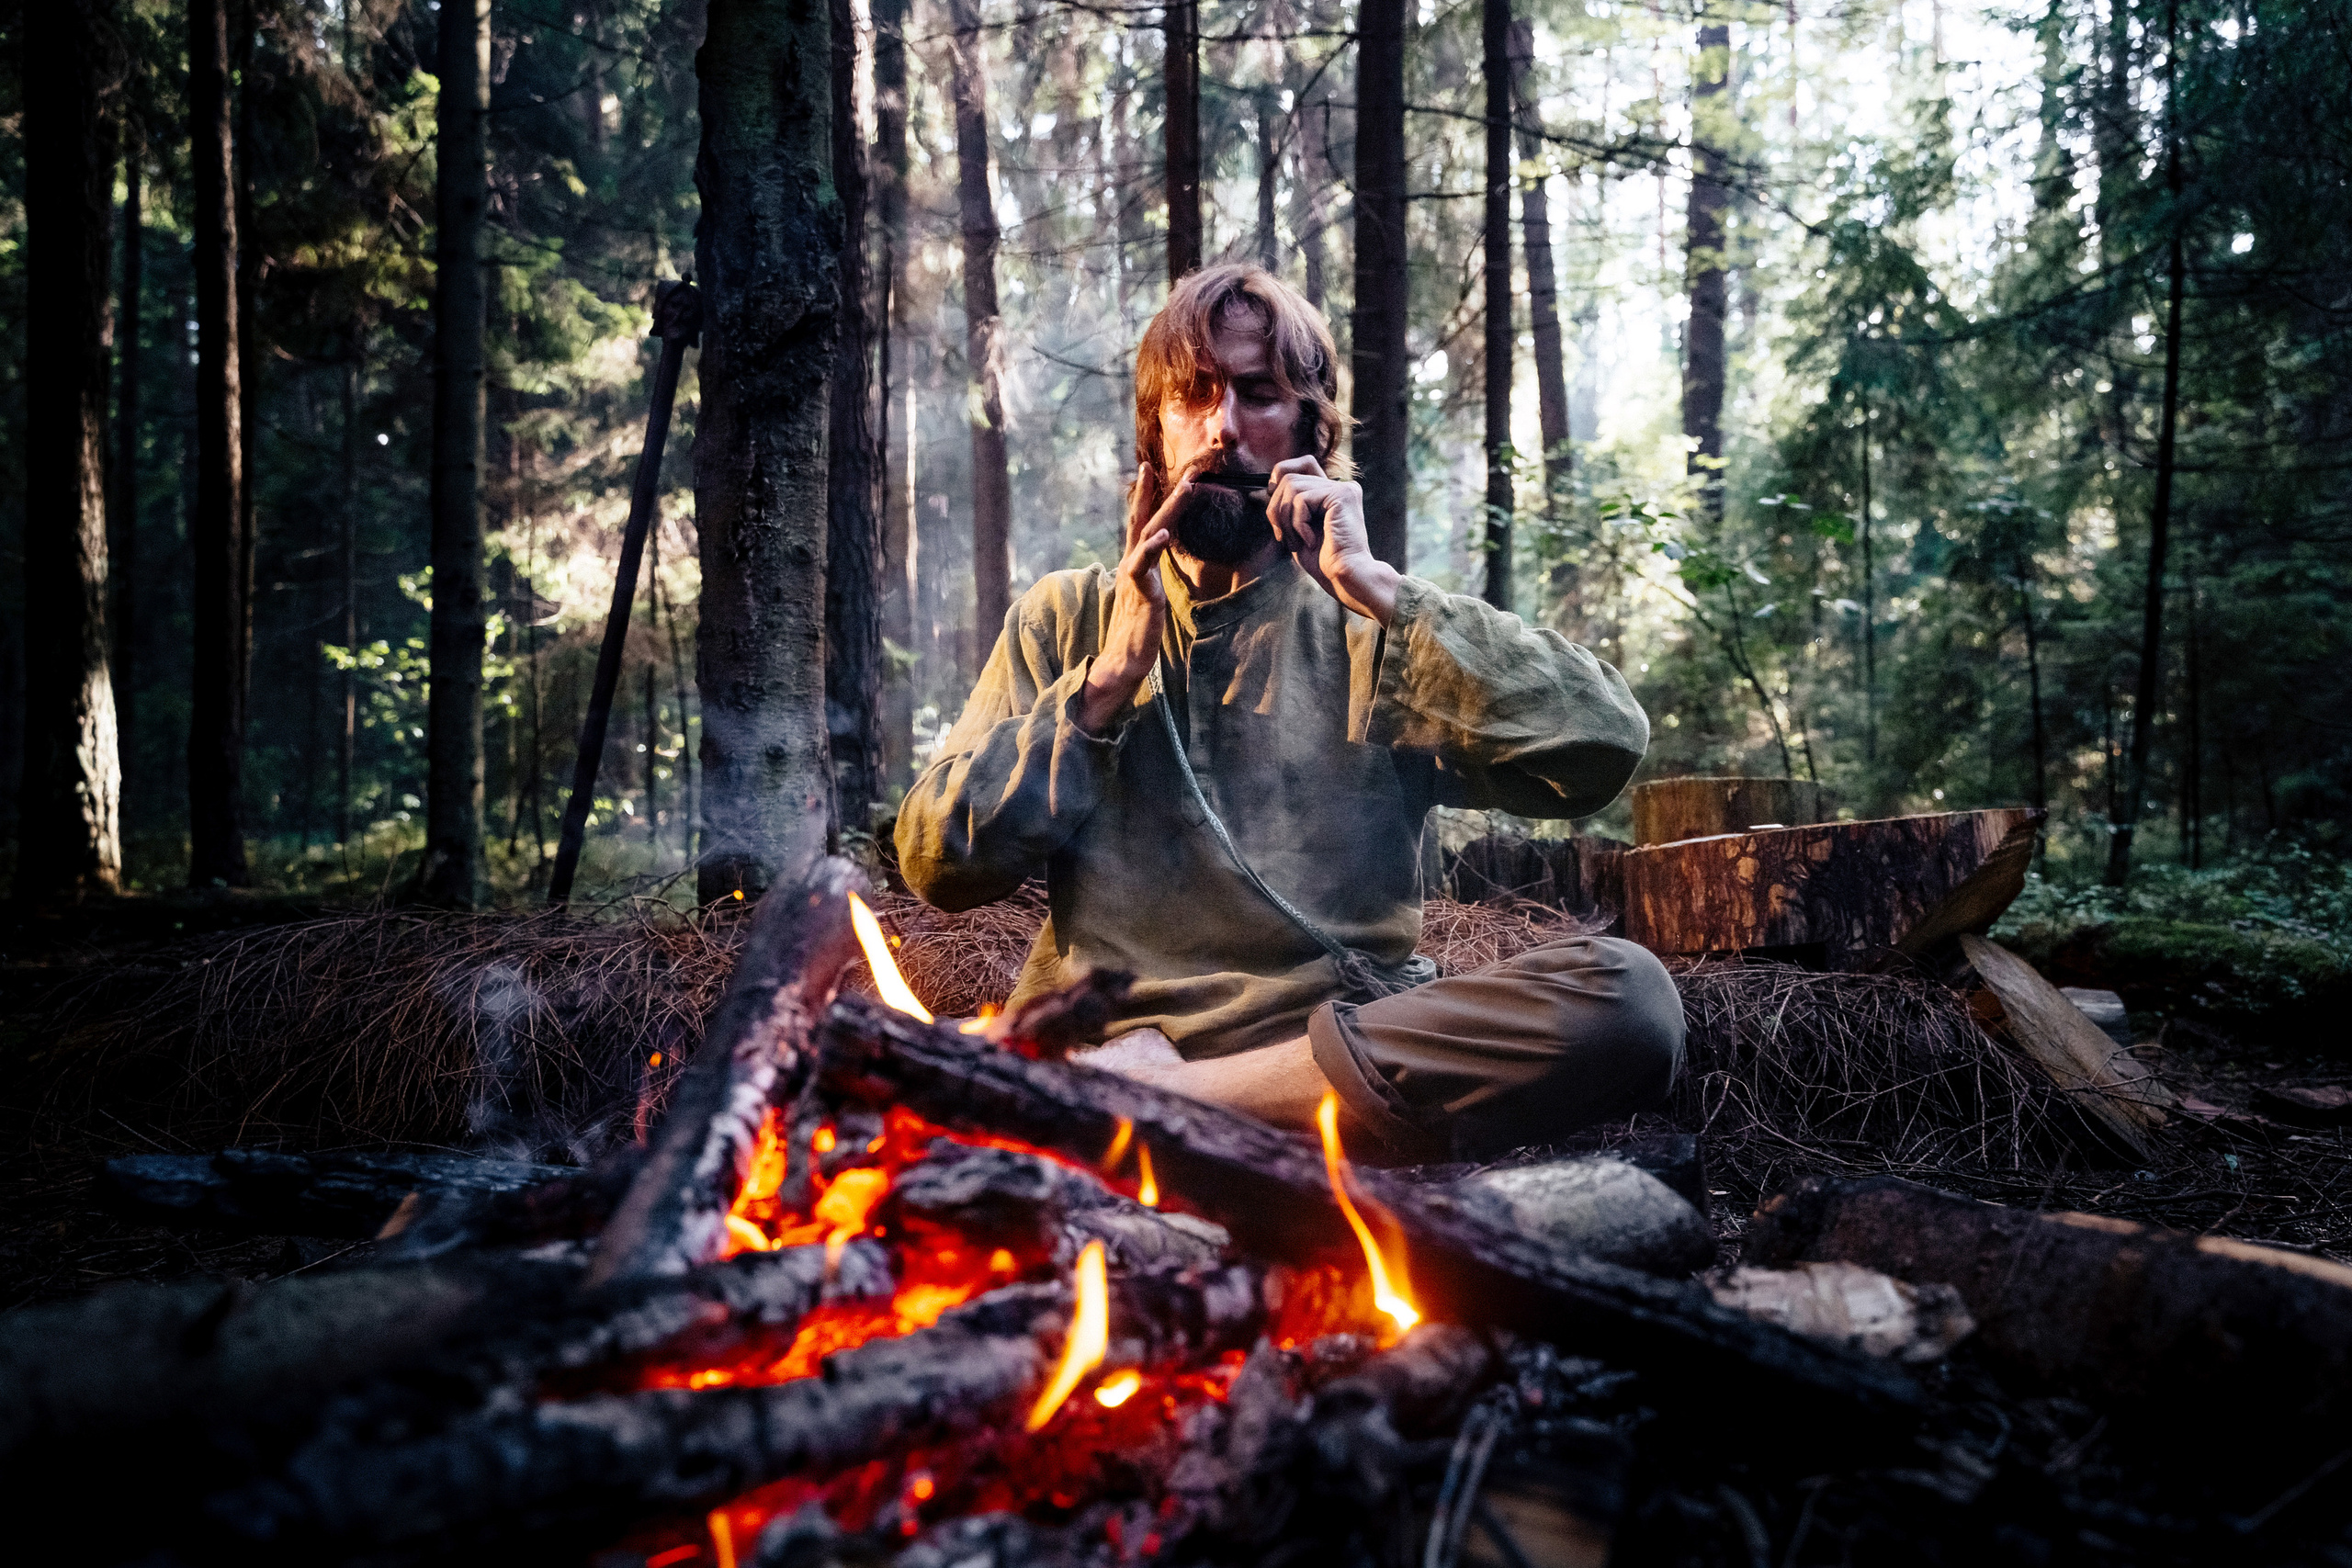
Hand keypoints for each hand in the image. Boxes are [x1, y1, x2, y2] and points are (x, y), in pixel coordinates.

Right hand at [1078, 463, 1187, 733]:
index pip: (1140, 525)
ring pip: (1148, 535)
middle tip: (1160, 465)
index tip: (1151, 471)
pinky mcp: (1140, 594)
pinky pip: (1142, 566)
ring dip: (1167, 509)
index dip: (1146, 498)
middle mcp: (1131, 567)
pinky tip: (1162, 534)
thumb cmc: (1135, 633)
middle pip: (1141, 521)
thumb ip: (1149, 577)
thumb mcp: (1146, 598)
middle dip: (1152, 492)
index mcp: (1133, 566)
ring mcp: (1134, 579)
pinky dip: (1152, 548)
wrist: (1123, 662)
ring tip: (1186, 488)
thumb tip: (1155, 566)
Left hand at [1266, 457, 1399, 625]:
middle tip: (1282, 535)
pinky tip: (1311, 540)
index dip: (1280, 476)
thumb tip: (1258, 492)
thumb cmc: (1323, 562)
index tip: (1272, 503)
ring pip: (1292, 485)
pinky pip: (1302, 499)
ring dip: (1285, 518)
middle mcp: (1340, 486)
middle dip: (1275, 507)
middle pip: (1289, 476)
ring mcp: (1343, 488)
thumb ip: (1284, 508)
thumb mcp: (1295, 530)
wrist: (1344, 577)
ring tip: (1298, 541)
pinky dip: (1298, 523)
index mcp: (1331, 493)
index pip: (1303, 464)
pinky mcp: (1342, 495)